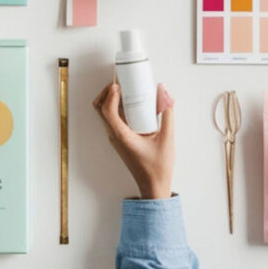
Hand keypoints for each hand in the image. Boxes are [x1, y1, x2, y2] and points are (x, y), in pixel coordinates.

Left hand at [93, 82, 174, 198]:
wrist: (154, 187)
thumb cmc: (158, 167)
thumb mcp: (167, 138)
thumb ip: (167, 114)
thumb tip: (164, 93)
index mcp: (122, 136)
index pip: (107, 111)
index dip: (110, 94)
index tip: (119, 84)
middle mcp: (115, 136)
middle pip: (100, 109)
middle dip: (107, 92)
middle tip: (121, 82)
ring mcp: (116, 138)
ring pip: (105, 114)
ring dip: (112, 99)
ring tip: (127, 89)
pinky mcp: (120, 139)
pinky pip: (114, 119)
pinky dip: (118, 108)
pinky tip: (133, 104)